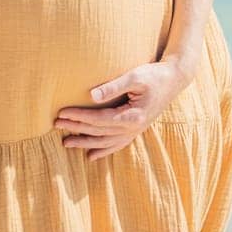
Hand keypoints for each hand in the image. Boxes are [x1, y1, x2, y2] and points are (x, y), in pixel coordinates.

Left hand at [55, 58, 192, 161]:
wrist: (175, 79)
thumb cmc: (155, 75)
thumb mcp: (135, 76)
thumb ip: (113, 86)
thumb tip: (91, 96)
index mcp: (132, 116)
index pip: (99, 119)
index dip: (79, 117)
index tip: (62, 113)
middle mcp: (133, 128)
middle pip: (99, 132)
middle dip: (76, 128)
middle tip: (56, 124)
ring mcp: (135, 131)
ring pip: (106, 142)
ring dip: (85, 143)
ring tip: (66, 142)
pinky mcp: (136, 130)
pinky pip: (117, 145)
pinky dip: (103, 151)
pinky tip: (91, 156)